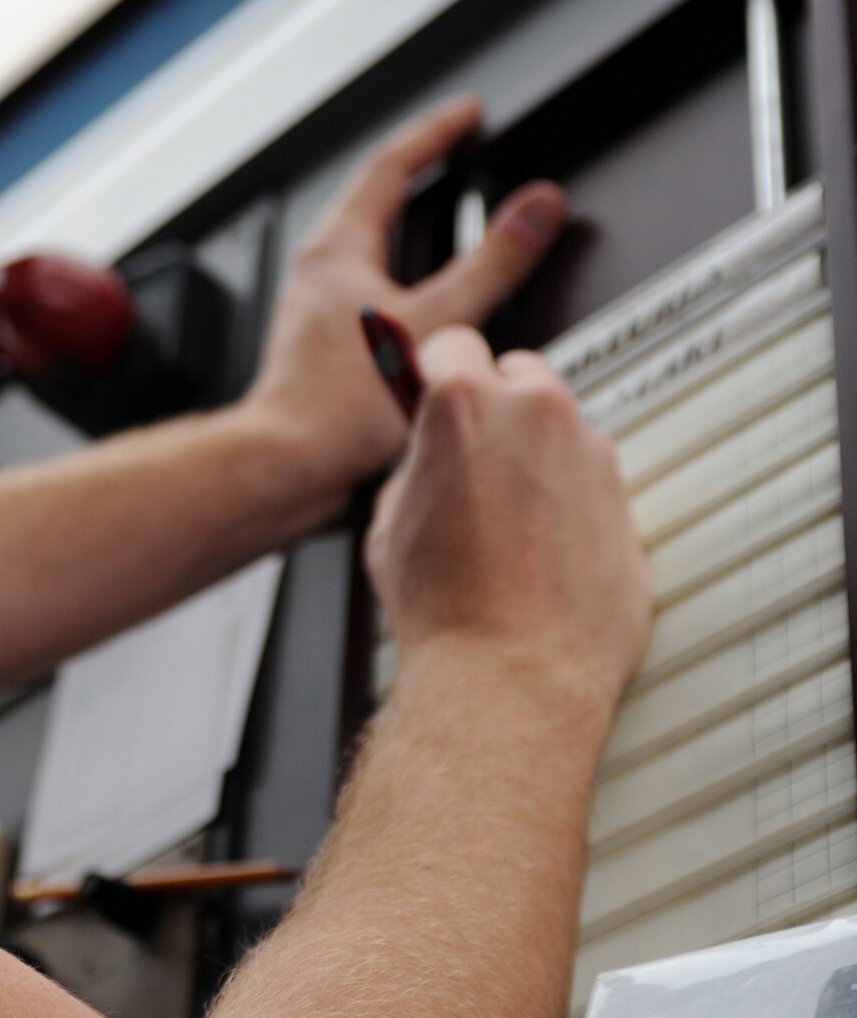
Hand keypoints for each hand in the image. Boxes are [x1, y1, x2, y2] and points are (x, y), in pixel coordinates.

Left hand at [244, 96, 567, 498]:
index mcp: (338, 246)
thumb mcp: (438, 321)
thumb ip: (492, 263)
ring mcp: (320, 301)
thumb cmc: (337, 405)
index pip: (390, 163)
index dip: (436, 132)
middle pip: (374, 196)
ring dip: (412, 220)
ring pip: (372, 242)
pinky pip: (373, 281)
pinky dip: (407, 269)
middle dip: (420, 167)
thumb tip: (536, 209)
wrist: (290, 462)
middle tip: (458, 147)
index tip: (469, 112)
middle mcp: (321, 267)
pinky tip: (428, 294)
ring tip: (448, 209)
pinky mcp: (327, 336)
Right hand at [365, 328, 650, 709]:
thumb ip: (419, 464)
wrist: (510, 673)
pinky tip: (539, 549)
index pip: (450, 344)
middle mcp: (536, 411)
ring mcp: (591, 452)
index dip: (432, 370)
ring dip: (534, 452)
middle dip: (493, 403)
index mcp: (463, 402)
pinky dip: (567, 498)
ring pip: (557, 427)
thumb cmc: (443, 606)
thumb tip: (434, 455)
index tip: (431, 390)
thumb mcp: (391, 519)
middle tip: (469, 457)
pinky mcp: (627, 497)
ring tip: (504, 519)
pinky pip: (588, 478)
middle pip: (515, 372)